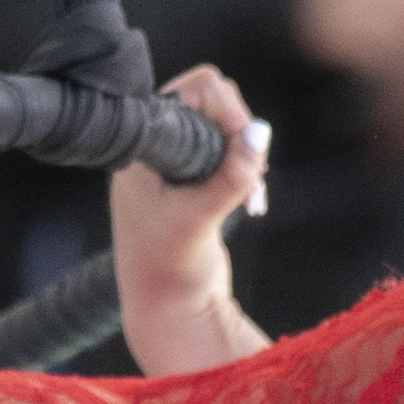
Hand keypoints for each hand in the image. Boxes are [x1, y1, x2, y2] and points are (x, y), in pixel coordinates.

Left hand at [112, 64, 274, 374]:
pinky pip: (228, 153)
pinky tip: (251, 203)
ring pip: (225, 126)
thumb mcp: (201, 219)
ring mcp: (174, 165)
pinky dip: (246, 170)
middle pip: (214, 101)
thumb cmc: (170, 271)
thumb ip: (230, 174)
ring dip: (247, 154)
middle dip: (240, 133)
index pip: (194, 91)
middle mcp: (155, 150)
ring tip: (251, 196)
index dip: (228, 112)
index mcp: (143, 148)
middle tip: (251, 174)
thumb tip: (260, 132)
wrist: (170, 312)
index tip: (244, 149)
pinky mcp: (193, 183)